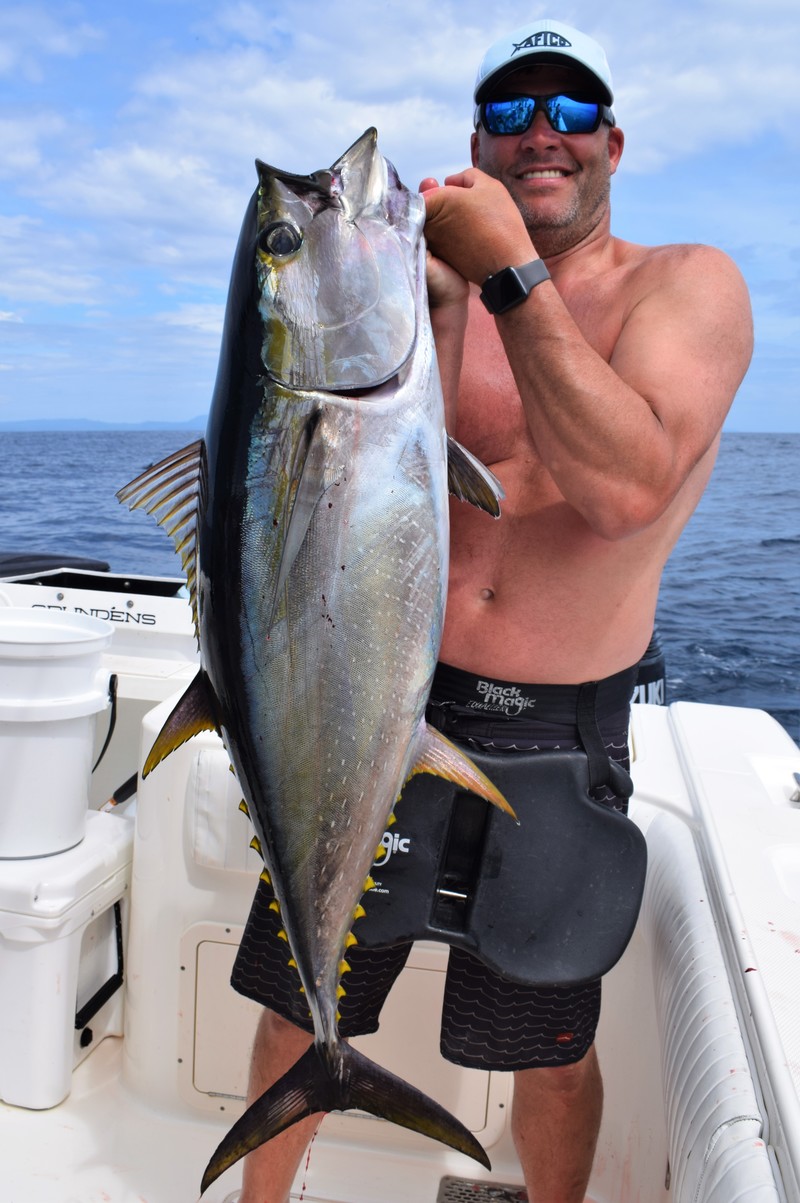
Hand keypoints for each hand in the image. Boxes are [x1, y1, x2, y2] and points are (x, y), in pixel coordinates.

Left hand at [421, 169, 533, 284]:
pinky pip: (444, 241)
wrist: (507, 264)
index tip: (458, 191)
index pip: (428, 190)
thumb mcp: (487, 185)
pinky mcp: (442, 259)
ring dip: (450, 220)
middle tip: (468, 207)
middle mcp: (428, 224)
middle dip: (445, 203)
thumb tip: (450, 182)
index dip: (442, 188)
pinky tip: (473, 237)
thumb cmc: (499, 221)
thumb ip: (466, 177)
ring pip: (436, 224)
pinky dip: (454, 237)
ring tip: (474, 222)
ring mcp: (433, 244)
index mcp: (435, 202)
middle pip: (430, 208)